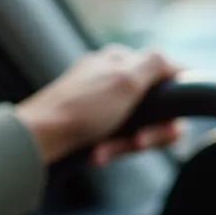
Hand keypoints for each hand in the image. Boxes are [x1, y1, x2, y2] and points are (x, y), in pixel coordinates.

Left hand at [15, 45, 182, 164]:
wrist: (38, 139)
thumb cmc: (81, 110)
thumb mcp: (125, 80)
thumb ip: (156, 64)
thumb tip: (177, 61)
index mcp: (122, 60)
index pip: (168, 78)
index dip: (172, 107)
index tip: (168, 127)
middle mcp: (112, 75)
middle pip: (154, 108)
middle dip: (147, 132)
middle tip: (136, 143)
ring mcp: (100, 99)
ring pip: (134, 127)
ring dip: (124, 144)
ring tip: (105, 152)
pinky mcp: (89, 120)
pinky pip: (113, 136)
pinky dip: (109, 147)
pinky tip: (98, 154)